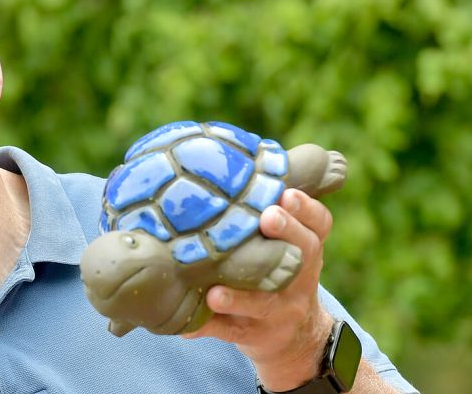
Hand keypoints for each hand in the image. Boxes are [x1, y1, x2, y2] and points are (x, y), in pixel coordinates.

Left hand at [183, 189, 333, 390]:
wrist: (296, 340)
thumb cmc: (279, 275)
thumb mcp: (288, 247)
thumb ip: (271, 215)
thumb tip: (232, 165)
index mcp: (306, 251)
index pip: (318, 226)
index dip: (307, 210)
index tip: (288, 193)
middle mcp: (299, 280)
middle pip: (303, 255)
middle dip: (287, 233)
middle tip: (268, 217)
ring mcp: (280, 311)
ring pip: (263, 303)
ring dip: (239, 297)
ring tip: (216, 293)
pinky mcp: (255, 335)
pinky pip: (230, 332)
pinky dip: (208, 328)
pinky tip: (187, 327)